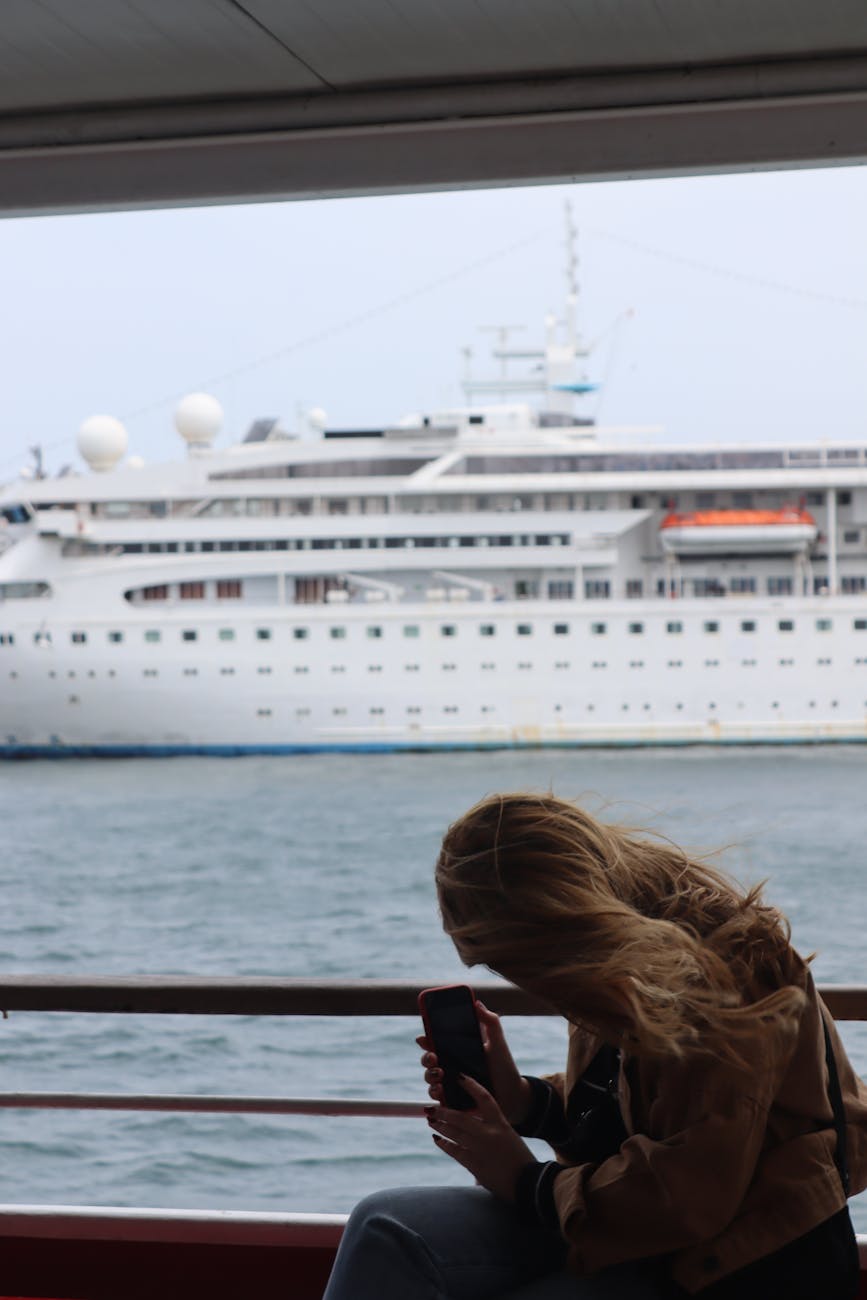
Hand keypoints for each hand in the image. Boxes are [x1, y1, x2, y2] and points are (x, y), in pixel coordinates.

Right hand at [417, 1000, 530, 1123]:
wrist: (512, 1093)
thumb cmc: (504, 1066)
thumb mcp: (498, 1042)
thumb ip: (490, 1021)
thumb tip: (477, 1003)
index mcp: (458, 1050)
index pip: (436, 1042)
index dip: (426, 1039)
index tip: (423, 1038)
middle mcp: (451, 1065)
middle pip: (428, 1059)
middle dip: (426, 1057)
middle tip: (434, 1057)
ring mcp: (450, 1083)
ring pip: (429, 1077)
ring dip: (429, 1075)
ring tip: (440, 1074)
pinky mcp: (452, 1100)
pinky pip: (437, 1097)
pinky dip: (434, 1093)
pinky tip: (440, 1090)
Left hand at [425, 1075, 535, 1201]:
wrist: (528, 1184)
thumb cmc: (521, 1161)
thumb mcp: (510, 1138)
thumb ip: (493, 1130)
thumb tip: (474, 1127)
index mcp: (501, 1124)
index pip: (484, 1098)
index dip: (471, 1086)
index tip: (459, 1077)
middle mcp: (490, 1133)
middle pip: (461, 1117)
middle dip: (444, 1111)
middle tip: (432, 1107)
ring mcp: (481, 1149)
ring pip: (454, 1133)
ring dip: (440, 1126)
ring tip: (431, 1120)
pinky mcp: (475, 1164)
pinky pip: (454, 1151)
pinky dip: (444, 1144)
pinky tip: (437, 1139)